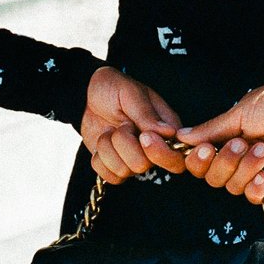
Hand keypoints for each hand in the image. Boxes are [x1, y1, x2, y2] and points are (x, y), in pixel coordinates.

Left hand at [80, 65, 186, 185]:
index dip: (159, 152)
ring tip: (110, 129)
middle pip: (143, 165)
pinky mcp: (115, 166)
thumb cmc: (114, 88)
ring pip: (123, 171)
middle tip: (122, 125)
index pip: (175, 157)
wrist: (87, 95)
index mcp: (165, 130)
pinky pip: (109, 176)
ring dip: (108, 147)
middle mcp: (152, 148)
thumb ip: (147, 114)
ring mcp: (133, 159)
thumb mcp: (130, 93)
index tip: (143, 135)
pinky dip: (100, 158)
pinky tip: (103, 141)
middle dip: (125, 144)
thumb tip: (170, 132)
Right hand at [175, 74, 263, 194]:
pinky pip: (256, 197)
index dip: (200, 161)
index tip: (207, 149)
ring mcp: (257, 170)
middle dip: (226, 163)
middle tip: (242, 143)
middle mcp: (239, 157)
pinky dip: (256, 188)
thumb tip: (180, 137)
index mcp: (227, 138)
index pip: (202, 161)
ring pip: (234, 187)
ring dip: (246, 169)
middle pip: (215, 178)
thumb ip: (211, 130)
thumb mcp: (239, 114)